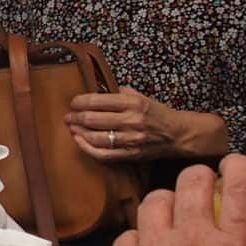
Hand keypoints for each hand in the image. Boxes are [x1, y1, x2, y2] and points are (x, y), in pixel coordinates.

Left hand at [67, 88, 225, 160]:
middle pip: (93, 119)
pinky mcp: (130, 154)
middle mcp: (131, 120)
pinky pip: (103, 155)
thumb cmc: (157, 113)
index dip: (80, 102)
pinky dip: (87, 148)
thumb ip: (120, 93)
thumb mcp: (141, 96)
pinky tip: (80, 141)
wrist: (178, 134)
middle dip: (75, 117)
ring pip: (95, 138)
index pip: (98, 100)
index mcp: (133, 103)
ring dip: (78, 132)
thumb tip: (96, 91)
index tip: (73, 102)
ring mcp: (131, 139)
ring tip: (71, 128)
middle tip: (67, 116)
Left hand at [103, 157, 245, 245]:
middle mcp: (193, 239)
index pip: (241, 183)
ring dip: (168, 206)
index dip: (239, 166)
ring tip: (172, 224)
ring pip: (157, 199)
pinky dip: (139, 238)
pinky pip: (130, 231)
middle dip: (200, 182)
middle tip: (203, 197)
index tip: (236, 168)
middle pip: (193, 178)